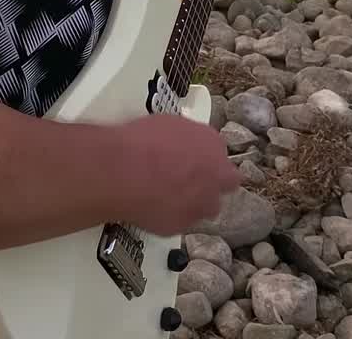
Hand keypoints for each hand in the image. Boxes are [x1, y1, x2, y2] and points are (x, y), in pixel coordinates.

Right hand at [110, 114, 241, 236]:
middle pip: (226, 183)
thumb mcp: (168, 124)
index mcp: (213, 145)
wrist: (124, 171)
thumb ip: (185, 140)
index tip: (193, 160)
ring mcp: (202, 205)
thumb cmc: (142, 140)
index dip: (207, 159)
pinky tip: (151, 208)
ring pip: (206, 209)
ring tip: (168, 198)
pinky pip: (179, 223)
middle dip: (212, 183)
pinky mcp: (182, 226)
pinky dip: (169, 217)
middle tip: (189, 181)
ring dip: (194, 204)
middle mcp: (216, 177)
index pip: (220, 155)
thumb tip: (181, 145)